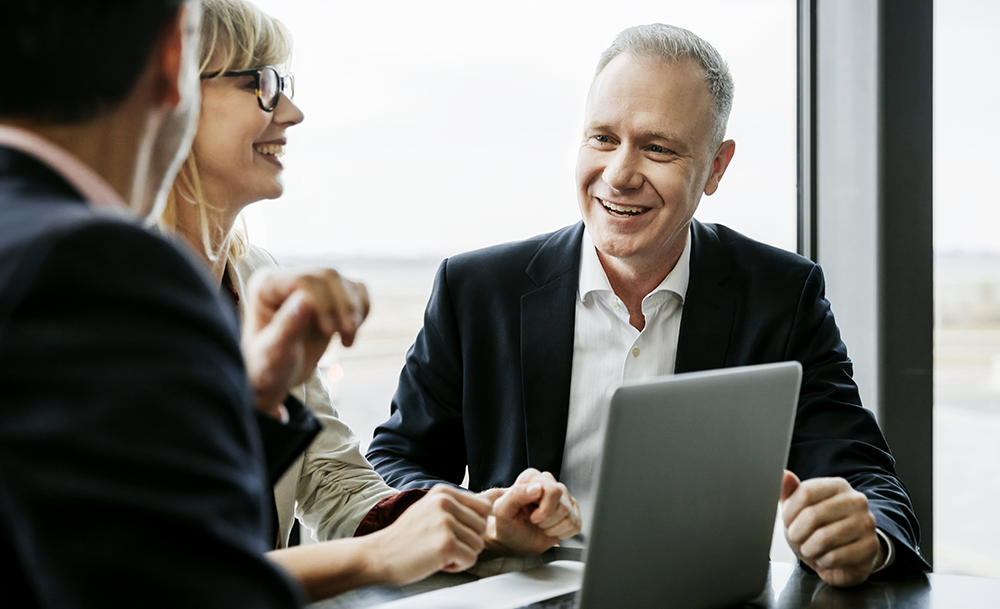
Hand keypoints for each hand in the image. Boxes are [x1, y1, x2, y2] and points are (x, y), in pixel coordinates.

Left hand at [242, 267, 368, 417]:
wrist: (277, 376)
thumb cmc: (268, 368)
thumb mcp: (273, 355)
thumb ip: (286, 328)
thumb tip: (305, 301)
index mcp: (266, 285)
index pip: (304, 280)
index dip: (323, 303)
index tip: (329, 332)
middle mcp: (287, 278)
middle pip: (328, 277)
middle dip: (343, 307)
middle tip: (347, 338)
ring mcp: (311, 285)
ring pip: (344, 283)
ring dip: (354, 312)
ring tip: (347, 340)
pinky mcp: (329, 295)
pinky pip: (356, 289)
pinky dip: (362, 309)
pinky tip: (351, 331)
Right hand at [364, 485, 491, 584]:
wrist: (378, 555)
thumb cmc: (407, 537)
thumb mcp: (431, 509)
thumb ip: (459, 505)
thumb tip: (495, 499)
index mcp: (443, 492)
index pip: (484, 506)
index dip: (474, 524)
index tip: (455, 531)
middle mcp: (445, 503)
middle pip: (483, 526)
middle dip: (468, 540)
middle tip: (443, 544)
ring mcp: (446, 523)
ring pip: (479, 544)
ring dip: (462, 554)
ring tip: (438, 552)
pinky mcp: (446, 544)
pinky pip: (471, 559)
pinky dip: (458, 566)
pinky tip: (438, 561)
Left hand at [484, 468, 580, 555]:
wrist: (512, 541)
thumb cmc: (506, 524)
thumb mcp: (502, 511)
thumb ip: (515, 495)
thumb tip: (538, 487)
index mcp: (532, 478)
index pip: (552, 490)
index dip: (543, 510)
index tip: (531, 516)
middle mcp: (549, 484)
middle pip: (562, 504)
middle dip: (548, 519)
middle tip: (535, 522)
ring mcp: (562, 498)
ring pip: (569, 515)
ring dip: (552, 527)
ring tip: (541, 525)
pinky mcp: (571, 512)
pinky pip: (576, 525)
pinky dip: (562, 533)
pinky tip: (551, 530)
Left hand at [780, 470, 883, 586]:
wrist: (848, 555)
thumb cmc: (819, 528)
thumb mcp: (800, 509)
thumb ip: (790, 492)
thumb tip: (785, 474)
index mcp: (838, 486)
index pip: (805, 493)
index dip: (789, 512)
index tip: (788, 522)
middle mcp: (856, 501)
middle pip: (812, 515)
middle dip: (796, 533)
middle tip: (796, 539)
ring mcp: (866, 523)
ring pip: (823, 538)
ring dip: (808, 549)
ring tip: (809, 549)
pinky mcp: (870, 547)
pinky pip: (835, 557)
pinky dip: (822, 561)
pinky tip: (824, 558)